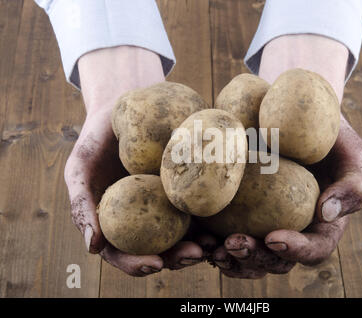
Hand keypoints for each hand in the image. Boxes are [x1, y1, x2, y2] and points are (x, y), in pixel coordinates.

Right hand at [63, 46, 205, 275]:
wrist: (121, 108)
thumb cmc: (96, 141)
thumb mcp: (79, 168)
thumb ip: (81, 204)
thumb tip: (93, 246)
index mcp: (118, 223)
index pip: (126, 254)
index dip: (139, 265)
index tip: (155, 264)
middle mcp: (145, 219)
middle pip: (163, 249)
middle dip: (180, 258)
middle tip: (196, 253)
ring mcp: (168, 204)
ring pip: (187, 232)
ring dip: (203, 243)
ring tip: (215, 242)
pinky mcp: (188, 187)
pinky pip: (202, 203)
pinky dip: (214, 213)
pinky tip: (226, 213)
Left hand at [211, 116, 361, 277]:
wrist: (297, 118)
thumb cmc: (331, 138)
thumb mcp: (354, 155)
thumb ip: (352, 186)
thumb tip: (326, 213)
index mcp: (322, 226)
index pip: (314, 249)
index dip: (296, 251)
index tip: (274, 238)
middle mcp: (293, 231)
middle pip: (275, 260)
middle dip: (254, 257)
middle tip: (233, 243)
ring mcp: (264, 224)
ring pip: (247, 256)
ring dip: (228, 258)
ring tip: (210, 247)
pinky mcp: (239, 212)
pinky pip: (224, 233)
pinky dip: (211, 239)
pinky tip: (198, 233)